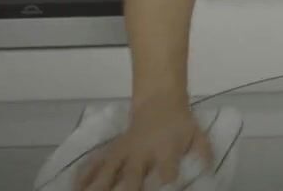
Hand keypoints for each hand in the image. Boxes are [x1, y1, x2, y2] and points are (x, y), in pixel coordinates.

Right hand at [76, 97, 213, 190]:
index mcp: (166, 151)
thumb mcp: (197, 136)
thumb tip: (208, 171)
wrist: (160, 101)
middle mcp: (142, 153)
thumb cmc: (180, 124)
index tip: (164, 187)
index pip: (166, 173)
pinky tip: (75, 185)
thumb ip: (203, 154)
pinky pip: (96, 162)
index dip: (165, 181)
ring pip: (109, 171)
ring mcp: (125, 152)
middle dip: (128, 190)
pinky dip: (85, 174)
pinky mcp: (113, 150)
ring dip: (99, 185)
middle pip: (133, 177)